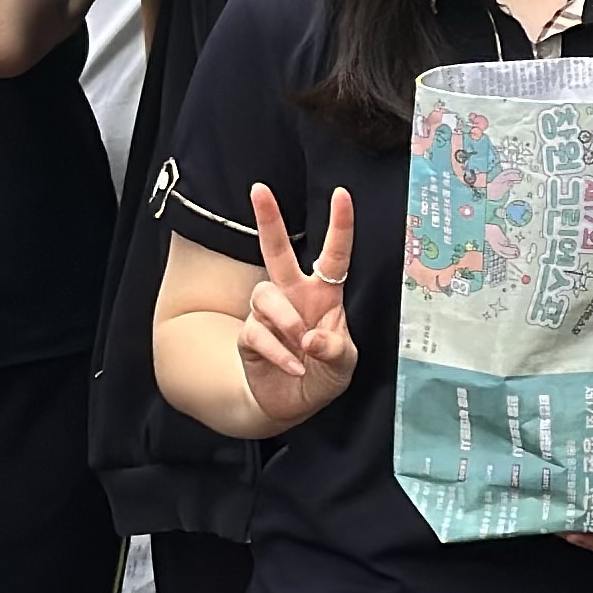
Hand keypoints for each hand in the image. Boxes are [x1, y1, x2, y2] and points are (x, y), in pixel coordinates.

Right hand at [230, 188, 361, 424]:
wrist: (291, 404)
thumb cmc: (324, 374)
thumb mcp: (343, 365)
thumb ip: (334, 349)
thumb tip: (311, 337)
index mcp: (324, 294)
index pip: (334, 255)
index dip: (340, 225)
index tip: (343, 194)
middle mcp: (294, 295)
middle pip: (277, 250)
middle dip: (268, 219)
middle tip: (259, 189)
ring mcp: (269, 313)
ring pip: (266, 294)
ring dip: (286, 321)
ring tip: (301, 347)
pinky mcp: (249, 334)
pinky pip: (257, 332)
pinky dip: (279, 353)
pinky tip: (294, 367)